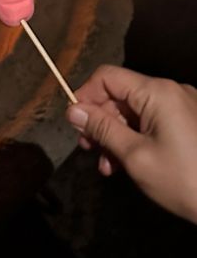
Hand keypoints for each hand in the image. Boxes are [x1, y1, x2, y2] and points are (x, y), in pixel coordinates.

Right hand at [66, 64, 196, 222]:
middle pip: (121, 95)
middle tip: (89, 150)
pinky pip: (154, 121)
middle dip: (101, 121)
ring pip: (136, 111)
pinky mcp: (191, 122)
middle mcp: (171, 91)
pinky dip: (137, 137)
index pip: (107, 76)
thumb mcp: (135, 157)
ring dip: (117, 134)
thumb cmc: (183, 180)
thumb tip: (73, 110)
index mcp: (157, 92)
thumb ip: (102, 129)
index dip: (85, 95)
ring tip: (109, 167)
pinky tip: (129, 164)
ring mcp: (184, 106)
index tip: (75, 124)